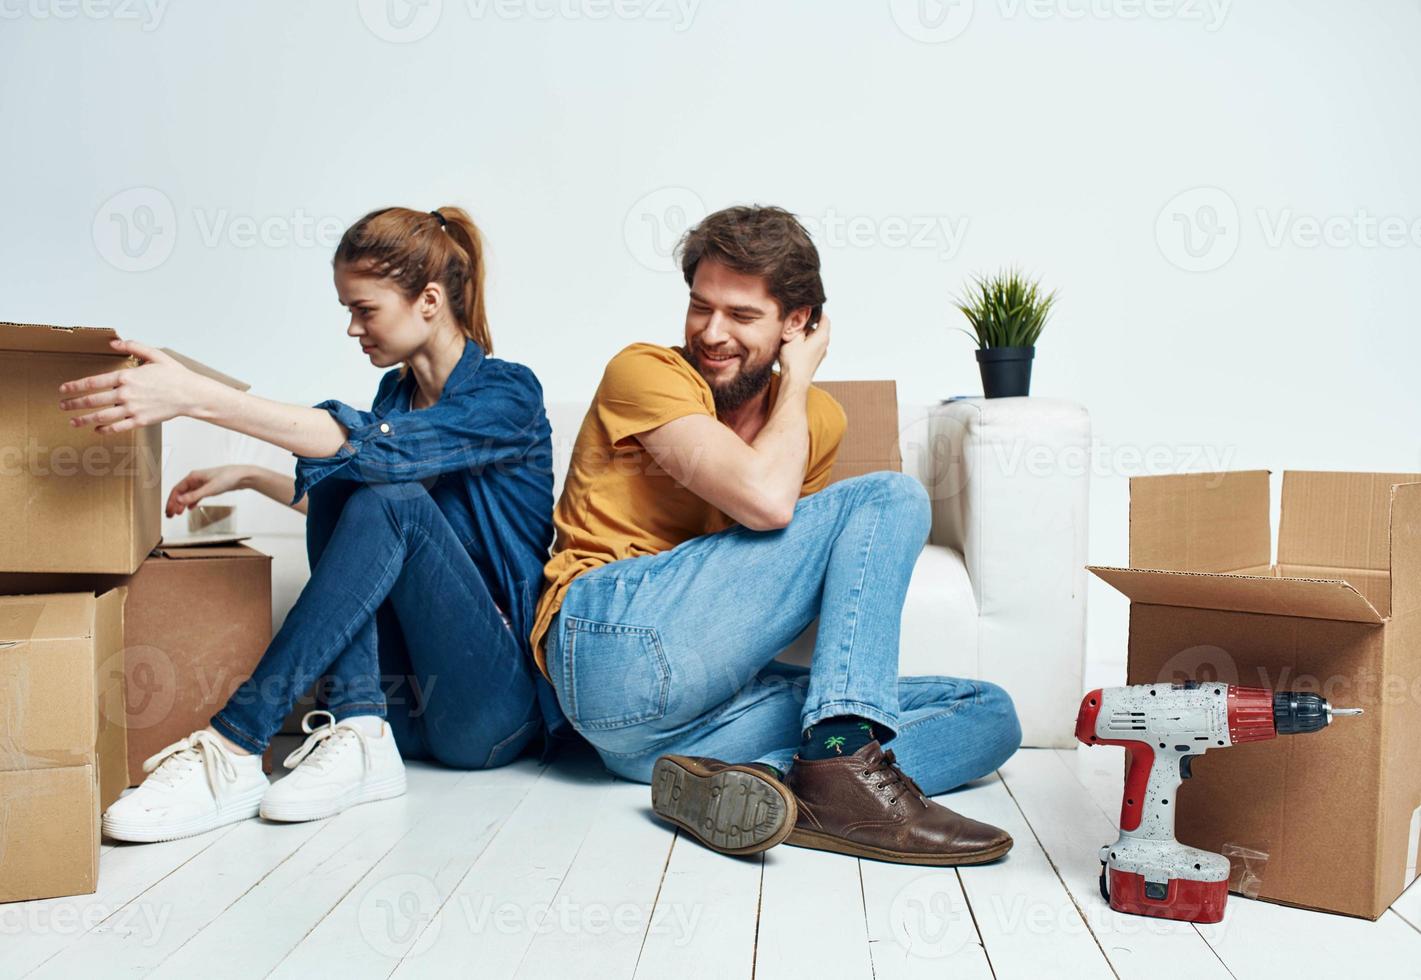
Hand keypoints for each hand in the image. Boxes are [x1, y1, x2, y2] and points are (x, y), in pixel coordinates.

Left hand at [58, 339, 214, 434]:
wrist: (191, 394)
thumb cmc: (175, 374)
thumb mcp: (155, 354)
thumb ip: (133, 347)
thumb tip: (114, 343)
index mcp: (127, 377)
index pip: (93, 382)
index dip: (75, 386)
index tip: (64, 389)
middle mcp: (126, 394)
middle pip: (92, 400)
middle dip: (74, 404)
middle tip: (63, 406)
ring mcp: (132, 409)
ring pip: (101, 416)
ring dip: (83, 419)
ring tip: (73, 421)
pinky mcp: (140, 421)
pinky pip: (118, 427)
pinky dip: (105, 430)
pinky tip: (97, 429)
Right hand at [166, 465, 251, 517]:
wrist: (243, 476)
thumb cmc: (228, 478)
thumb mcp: (209, 489)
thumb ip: (193, 496)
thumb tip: (178, 500)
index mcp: (193, 477)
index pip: (177, 490)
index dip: (171, 501)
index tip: (168, 511)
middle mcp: (196, 479)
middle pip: (181, 492)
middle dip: (174, 503)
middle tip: (170, 515)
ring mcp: (203, 483)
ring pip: (188, 495)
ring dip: (182, 504)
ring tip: (177, 513)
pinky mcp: (210, 487)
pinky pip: (197, 495)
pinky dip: (192, 502)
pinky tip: (190, 508)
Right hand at [777, 313, 830, 382]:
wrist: (795, 382)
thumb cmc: (794, 362)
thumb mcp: (793, 338)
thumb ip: (798, 326)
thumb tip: (800, 318)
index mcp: (822, 337)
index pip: (824, 319)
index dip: (817, 312)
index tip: (808, 309)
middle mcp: (824, 345)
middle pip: (818, 328)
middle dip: (807, 324)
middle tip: (795, 322)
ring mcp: (820, 354)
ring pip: (814, 338)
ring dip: (805, 335)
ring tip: (792, 335)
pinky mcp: (815, 360)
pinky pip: (811, 347)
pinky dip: (804, 344)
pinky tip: (793, 346)